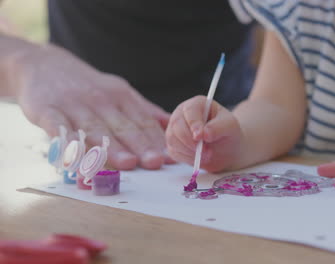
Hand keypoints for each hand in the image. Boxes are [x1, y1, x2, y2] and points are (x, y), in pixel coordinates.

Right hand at [13, 45, 170, 169]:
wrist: (42, 64)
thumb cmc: (89, 86)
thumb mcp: (119, 91)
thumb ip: (144, 110)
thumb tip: (172, 125)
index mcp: (121, 96)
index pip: (142, 120)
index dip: (157, 140)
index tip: (170, 157)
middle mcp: (100, 100)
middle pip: (123, 126)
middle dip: (140, 145)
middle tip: (155, 162)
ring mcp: (73, 105)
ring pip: (95, 130)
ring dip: (112, 148)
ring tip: (128, 163)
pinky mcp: (46, 110)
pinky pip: (58, 129)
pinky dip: (68, 143)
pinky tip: (77, 159)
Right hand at [166, 96, 242, 171]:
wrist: (226, 150)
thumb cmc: (228, 133)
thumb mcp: (230, 127)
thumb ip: (218, 127)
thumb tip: (204, 133)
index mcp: (197, 104)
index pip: (190, 110)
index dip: (193, 124)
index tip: (200, 136)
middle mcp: (183, 113)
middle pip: (176, 124)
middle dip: (191, 141)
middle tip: (207, 151)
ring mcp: (175, 128)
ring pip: (172, 138)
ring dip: (189, 151)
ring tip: (207, 155)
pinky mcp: (173, 144)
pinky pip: (174, 151)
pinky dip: (187, 158)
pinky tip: (199, 158)